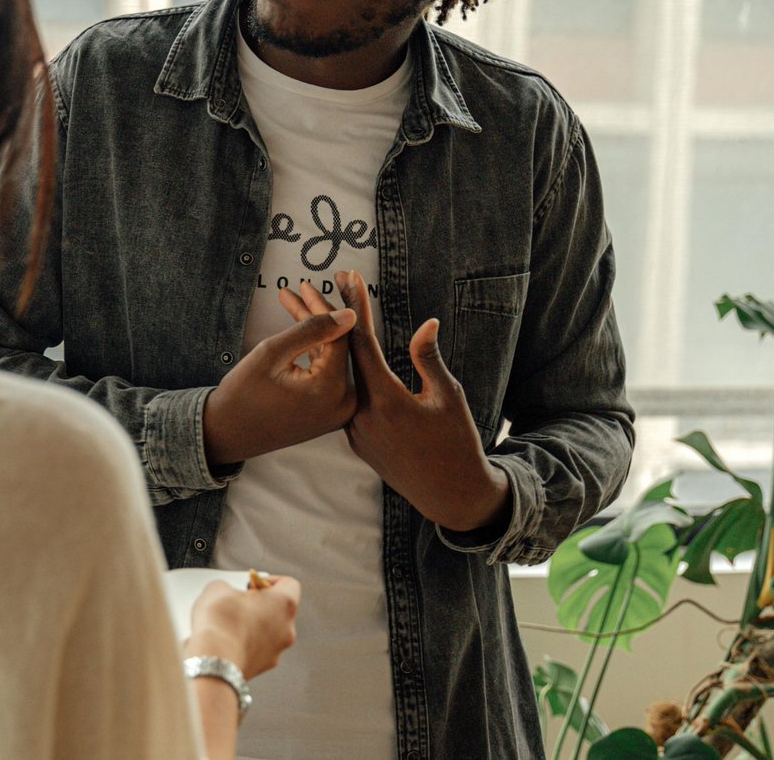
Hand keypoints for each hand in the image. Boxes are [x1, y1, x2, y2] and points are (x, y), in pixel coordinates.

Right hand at [186, 575, 300, 679]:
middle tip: (237, 603)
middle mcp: (288, 628)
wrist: (213, 661)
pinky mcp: (262, 668)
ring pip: (268, 633)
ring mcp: (277, 651)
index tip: (251, 584)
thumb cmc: (220, 621)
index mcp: (285, 603)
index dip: (268, 581)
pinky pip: (257, 650)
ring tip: (227, 624)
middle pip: (278, 610)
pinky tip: (226, 642)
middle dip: (258, 605)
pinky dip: (245, 645)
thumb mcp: (219, 588)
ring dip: (252, 626)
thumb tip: (226, 595)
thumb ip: (229, 588)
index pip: (289, 584)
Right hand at [202, 296, 355, 465]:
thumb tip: (350, 313)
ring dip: (313, 331)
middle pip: (337, 345)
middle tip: (298, 289)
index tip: (306, 285)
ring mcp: (337, 411)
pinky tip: (298, 330)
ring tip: (291, 302)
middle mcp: (342, 403)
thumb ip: (312, 329)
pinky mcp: (328, 412)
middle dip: (317, 314)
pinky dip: (313, 352)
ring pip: (331, 356)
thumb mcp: (272, 353)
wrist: (226, 434)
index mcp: (330, 389)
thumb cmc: (243, 394)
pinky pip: (326, 373)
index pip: (338, 335)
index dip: (323, 307)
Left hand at [291, 270, 509, 531]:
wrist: (449, 495)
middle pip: (339, 356)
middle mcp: (361, 414)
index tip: (347, 278)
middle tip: (318, 285)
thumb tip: (426, 323)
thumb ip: (428, 359)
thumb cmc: (456, 443)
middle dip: (328, 318)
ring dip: (327, 344)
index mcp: (384, 400)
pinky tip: (334, 353)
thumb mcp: (448, 397)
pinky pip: (344, 398)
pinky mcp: (355, 440)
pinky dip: (337, 372)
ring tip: (316, 312)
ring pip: (338, 377)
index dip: (355, 307)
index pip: (362, 342)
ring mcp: (354, 429)